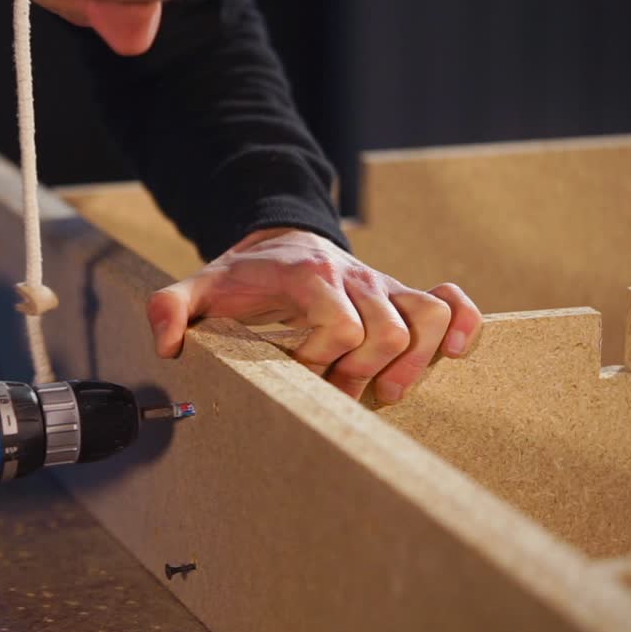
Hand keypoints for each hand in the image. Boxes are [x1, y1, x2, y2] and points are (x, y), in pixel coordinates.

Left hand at [146, 227, 481, 402]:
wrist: (274, 242)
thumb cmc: (239, 278)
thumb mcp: (197, 289)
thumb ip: (170, 309)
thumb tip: (167, 346)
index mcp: (308, 276)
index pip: (341, 326)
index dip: (324, 359)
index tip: (297, 370)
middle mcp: (354, 277)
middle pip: (386, 330)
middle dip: (362, 370)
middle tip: (333, 387)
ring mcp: (383, 285)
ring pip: (428, 316)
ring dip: (412, 360)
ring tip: (384, 389)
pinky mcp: (402, 294)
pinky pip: (452, 301)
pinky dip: (463, 326)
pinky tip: (452, 355)